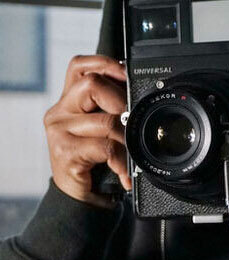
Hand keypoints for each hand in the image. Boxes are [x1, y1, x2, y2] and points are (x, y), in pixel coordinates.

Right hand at [44, 55, 129, 207]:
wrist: (80, 197)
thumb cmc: (96, 159)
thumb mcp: (103, 129)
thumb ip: (111, 108)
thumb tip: (138, 92)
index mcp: (69, 101)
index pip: (80, 66)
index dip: (105, 62)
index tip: (128, 72)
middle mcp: (60, 112)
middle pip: (93, 84)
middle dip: (121, 100)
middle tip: (132, 121)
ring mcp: (59, 131)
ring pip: (106, 119)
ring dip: (127, 138)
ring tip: (131, 153)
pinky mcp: (64, 151)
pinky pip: (105, 146)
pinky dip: (121, 160)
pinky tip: (124, 172)